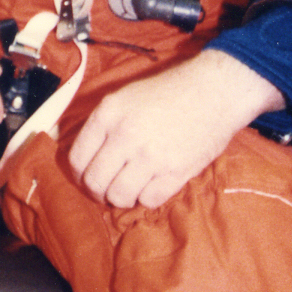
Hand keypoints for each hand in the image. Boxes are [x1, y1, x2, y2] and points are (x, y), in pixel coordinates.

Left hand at [66, 49, 284, 209]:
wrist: (214, 91)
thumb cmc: (169, 93)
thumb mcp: (125, 97)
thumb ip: (102, 125)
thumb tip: (84, 156)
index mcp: (108, 114)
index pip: (76, 158)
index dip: (78, 174)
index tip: (87, 177)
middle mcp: (125, 135)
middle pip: (95, 182)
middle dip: (98, 191)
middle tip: (107, 189)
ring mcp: (150, 156)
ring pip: (118, 196)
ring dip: (122, 198)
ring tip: (130, 189)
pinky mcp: (175, 171)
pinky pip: (148, 200)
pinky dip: (147, 198)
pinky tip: (152, 185)